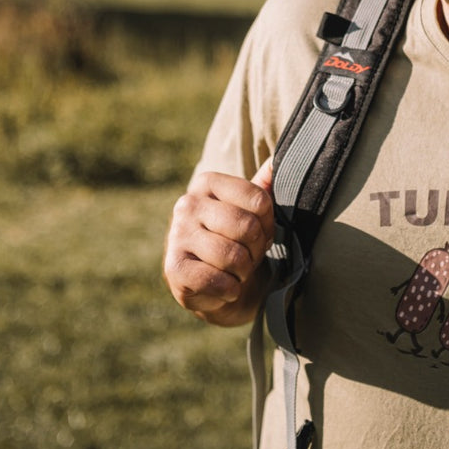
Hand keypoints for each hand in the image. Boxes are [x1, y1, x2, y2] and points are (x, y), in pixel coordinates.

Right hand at [163, 159, 275, 325]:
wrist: (213, 285)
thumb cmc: (236, 240)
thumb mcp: (250, 211)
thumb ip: (264, 185)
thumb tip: (276, 160)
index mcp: (207, 183)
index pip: (259, 200)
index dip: (268, 224)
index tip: (260, 232)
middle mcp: (187, 203)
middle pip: (247, 227)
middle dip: (256, 249)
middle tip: (249, 256)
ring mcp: (177, 235)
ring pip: (233, 256)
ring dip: (243, 271)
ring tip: (236, 270)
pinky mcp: (172, 267)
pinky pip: (217, 280)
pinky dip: (230, 289)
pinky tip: (225, 286)